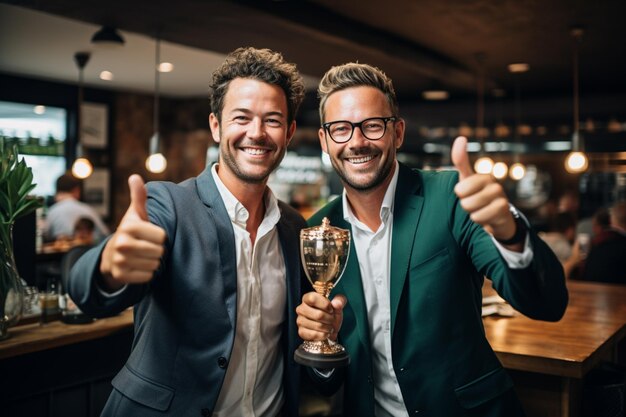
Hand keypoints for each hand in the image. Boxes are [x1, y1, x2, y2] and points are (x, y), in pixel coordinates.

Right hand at [100, 175, 165, 289]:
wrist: (112, 255)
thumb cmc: (131, 232)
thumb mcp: (135, 214)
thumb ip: (139, 197)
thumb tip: (135, 177)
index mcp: (129, 227)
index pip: (162, 237)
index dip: (159, 236)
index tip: (149, 234)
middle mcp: (122, 244)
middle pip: (160, 251)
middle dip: (157, 250)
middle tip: (146, 246)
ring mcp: (120, 261)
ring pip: (155, 264)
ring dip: (152, 261)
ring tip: (142, 256)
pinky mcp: (121, 276)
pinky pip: (148, 276)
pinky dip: (146, 273)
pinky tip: (137, 266)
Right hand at [296, 292, 346, 341]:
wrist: (329, 328)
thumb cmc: (331, 314)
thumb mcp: (338, 305)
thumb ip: (340, 300)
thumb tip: (336, 304)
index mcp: (307, 298)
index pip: (312, 298)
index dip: (324, 304)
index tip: (331, 309)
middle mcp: (301, 309)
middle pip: (318, 315)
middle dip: (329, 319)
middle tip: (332, 320)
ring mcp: (300, 321)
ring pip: (318, 326)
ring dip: (327, 328)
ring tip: (329, 327)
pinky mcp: (301, 332)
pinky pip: (314, 335)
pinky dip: (323, 335)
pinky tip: (325, 333)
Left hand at [451, 136, 516, 243]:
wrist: (498, 216)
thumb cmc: (478, 195)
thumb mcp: (467, 178)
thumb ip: (461, 160)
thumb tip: (461, 137)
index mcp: (484, 176)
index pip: (459, 190)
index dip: (460, 194)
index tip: (467, 193)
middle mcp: (495, 185)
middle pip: (464, 202)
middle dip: (466, 206)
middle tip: (476, 203)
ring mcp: (501, 198)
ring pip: (472, 212)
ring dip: (473, 214)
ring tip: (482, 210)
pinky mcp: (505, 212)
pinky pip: (480, 220)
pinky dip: (481, 222)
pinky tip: (488, 218)